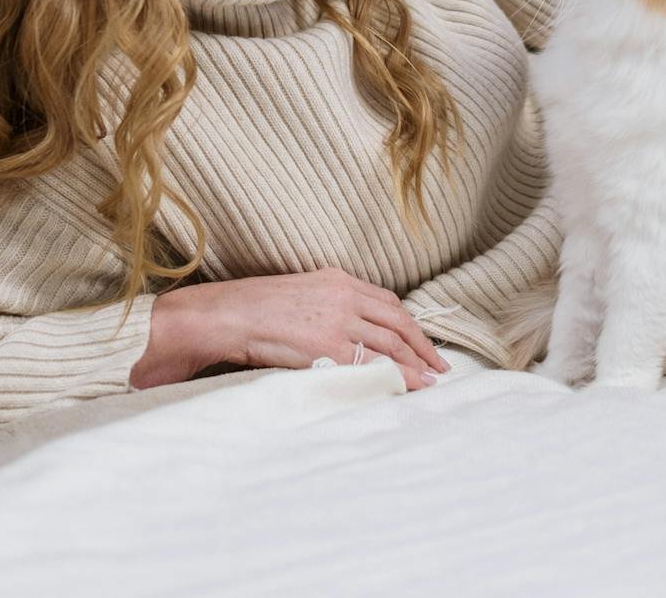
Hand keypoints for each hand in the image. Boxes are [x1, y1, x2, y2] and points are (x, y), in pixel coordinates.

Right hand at [136, 268, 449, 391]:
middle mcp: (343, 295)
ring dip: (414, 364)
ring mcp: (337, 321)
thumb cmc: (253, 308)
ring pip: (390, 343)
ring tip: (429, 381)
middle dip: (423, 346)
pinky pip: (370, 363)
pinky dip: (393, 375)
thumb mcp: (298, 294)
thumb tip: (349, 329)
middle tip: (439, 366)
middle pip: (398, 322)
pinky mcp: (327, 346)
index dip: (411, 326)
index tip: (423, 343)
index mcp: (337, 280)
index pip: (388, 303)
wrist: (225, 315)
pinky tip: (406, 386)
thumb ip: (327, 305)